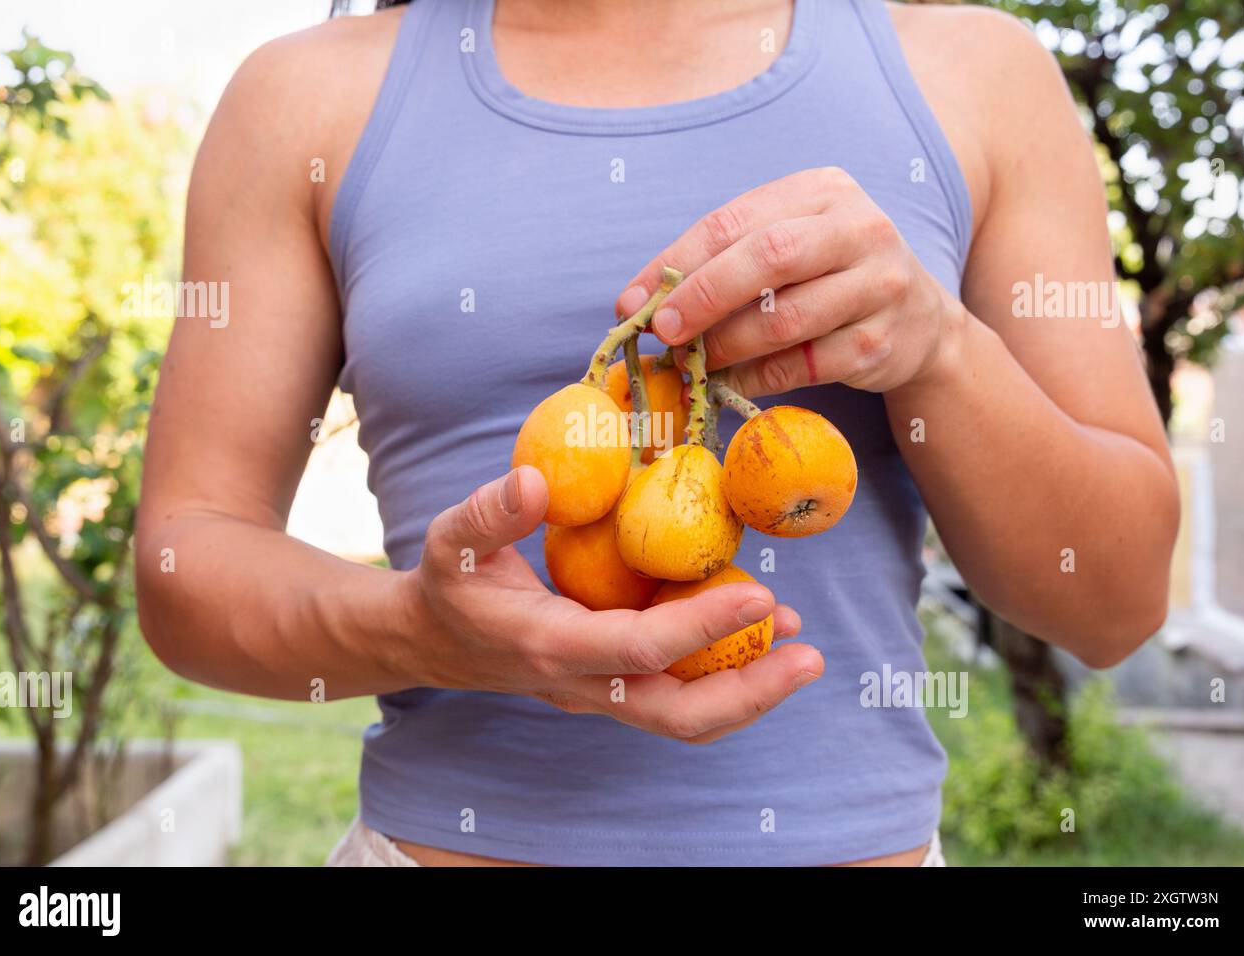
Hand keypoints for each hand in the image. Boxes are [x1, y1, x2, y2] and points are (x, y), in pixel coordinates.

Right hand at [396, 465, 823, 742]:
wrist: (433, 641)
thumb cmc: (450, 583)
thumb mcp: (452, 541)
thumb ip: (491, 512)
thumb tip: (538, 480)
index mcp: (550, 646)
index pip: (639, 650)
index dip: (703, 626)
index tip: (759, 594)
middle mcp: (583, 684)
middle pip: (677, 716)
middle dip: (750, 693)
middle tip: (810, 655)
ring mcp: (600, 692)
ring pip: (684, 715)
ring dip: (748, 688)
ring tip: (799, 644)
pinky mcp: (612, 684)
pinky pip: (676, 693)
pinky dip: (723, 672)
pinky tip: (757, 628)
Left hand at [616, 167, 966, 396]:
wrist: (919, 321)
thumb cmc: (829, 277)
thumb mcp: (788, 246)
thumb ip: (724, 261)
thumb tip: (641, 303)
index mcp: (822, 191)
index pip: (733, 221)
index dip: (676, 263)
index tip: (633, 301)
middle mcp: (858, 228)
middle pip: (768, 257)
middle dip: (703, 296)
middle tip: (662, 332)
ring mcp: (879, 285)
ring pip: (785, 319)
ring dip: (726, 347)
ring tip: (692, 363)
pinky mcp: (881, 342)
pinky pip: (803, 366)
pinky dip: (756, 378)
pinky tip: (728, 383)